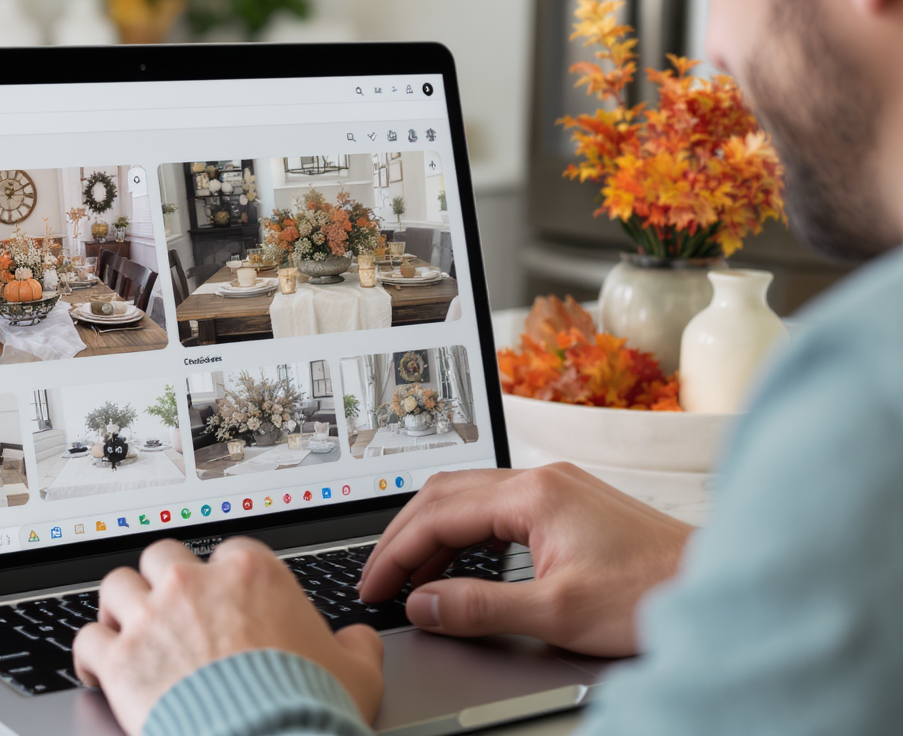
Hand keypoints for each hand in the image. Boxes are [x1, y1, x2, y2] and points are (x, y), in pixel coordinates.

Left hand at [74, 538, 384, 735]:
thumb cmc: (309, 708)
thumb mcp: (356, 673)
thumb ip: (355, 646)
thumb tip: (359, 642)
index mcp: (252, 575)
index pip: (227, 553)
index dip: (223, 578)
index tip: (224, 599)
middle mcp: (196, 585)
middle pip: (163, 558)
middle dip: (164, 581)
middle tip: (169, 607)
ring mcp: (153, 618)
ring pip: (117, 586)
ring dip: (120, 607)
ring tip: (126, 627)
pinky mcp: (121, 659)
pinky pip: (87, 640)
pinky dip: (90, 655)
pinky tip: (98, 669)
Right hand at [358, 463, 692, 656]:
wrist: (717, 586)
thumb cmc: (651, 595)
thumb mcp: (555, 613)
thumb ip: (478, 607)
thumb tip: (423, 604)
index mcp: (534, 495)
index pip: (439, 516)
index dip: (395, 553)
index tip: (374, 585)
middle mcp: (542, 479)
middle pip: (445, 494)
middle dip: (403, 536)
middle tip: (378, 577)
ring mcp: (557, 487)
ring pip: (469, 496)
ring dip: (431, 533)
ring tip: (410, 575)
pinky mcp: (569, 502)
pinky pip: (495, 506)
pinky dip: (463, 534)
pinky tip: (458, 562)